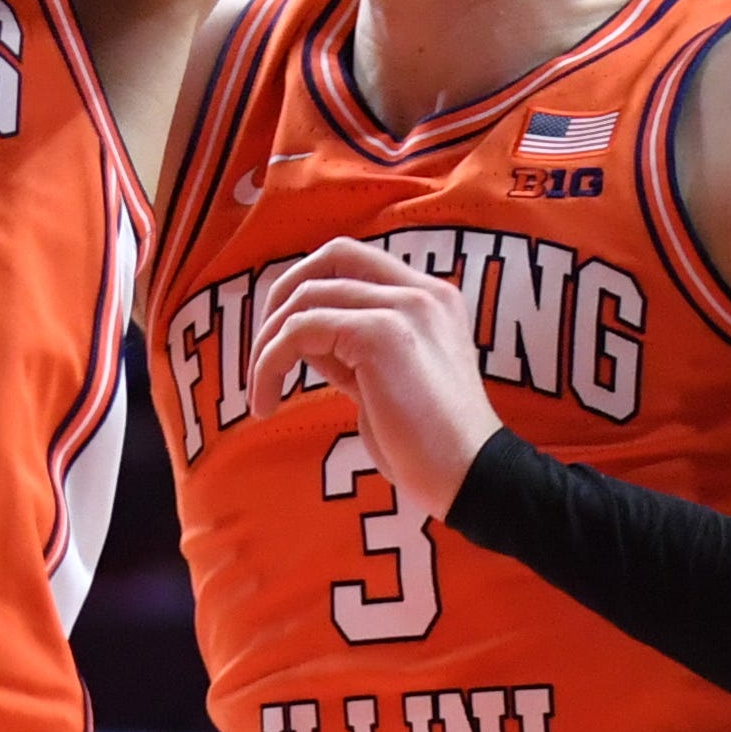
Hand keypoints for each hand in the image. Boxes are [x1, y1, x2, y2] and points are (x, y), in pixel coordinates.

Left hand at [248, 235, 494, 510]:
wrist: (470, 476)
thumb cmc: (429, 445)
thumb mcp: (385, 382)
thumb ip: (352, 350)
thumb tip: (301, 337)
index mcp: (429, 298)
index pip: (356, 259)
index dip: (309, 285)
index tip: (283, 335)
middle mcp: (421, 291)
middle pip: (331, 255)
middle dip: (282, 296)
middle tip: (261, 350)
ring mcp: (402, 307)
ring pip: (306, 297)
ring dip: (266, 344)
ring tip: (260, 390)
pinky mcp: (380, 334)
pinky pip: (299, 331)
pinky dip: (269, 364)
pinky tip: (266, 403)